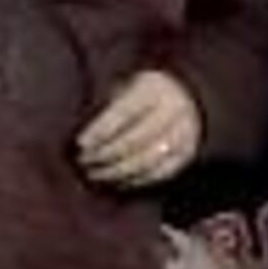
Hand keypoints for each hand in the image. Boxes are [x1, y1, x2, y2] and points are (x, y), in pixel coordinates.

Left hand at [76, 70, 205, 188]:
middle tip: (83, 161)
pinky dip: (136, 180)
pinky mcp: (187, 154)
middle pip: (136, 139)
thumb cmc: (141, 93)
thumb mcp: (124, 87)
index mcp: (154, 89)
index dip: (101, 130)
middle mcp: (173, 111)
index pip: (124, 113)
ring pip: (148, 160)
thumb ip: (106, 106)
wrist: (184, 97)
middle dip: (106, 153)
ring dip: (118, 171)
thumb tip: (84, 136)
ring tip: (95, 174)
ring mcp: (184, 135)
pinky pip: (160, 172)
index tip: (80, 143)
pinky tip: (117, 181)